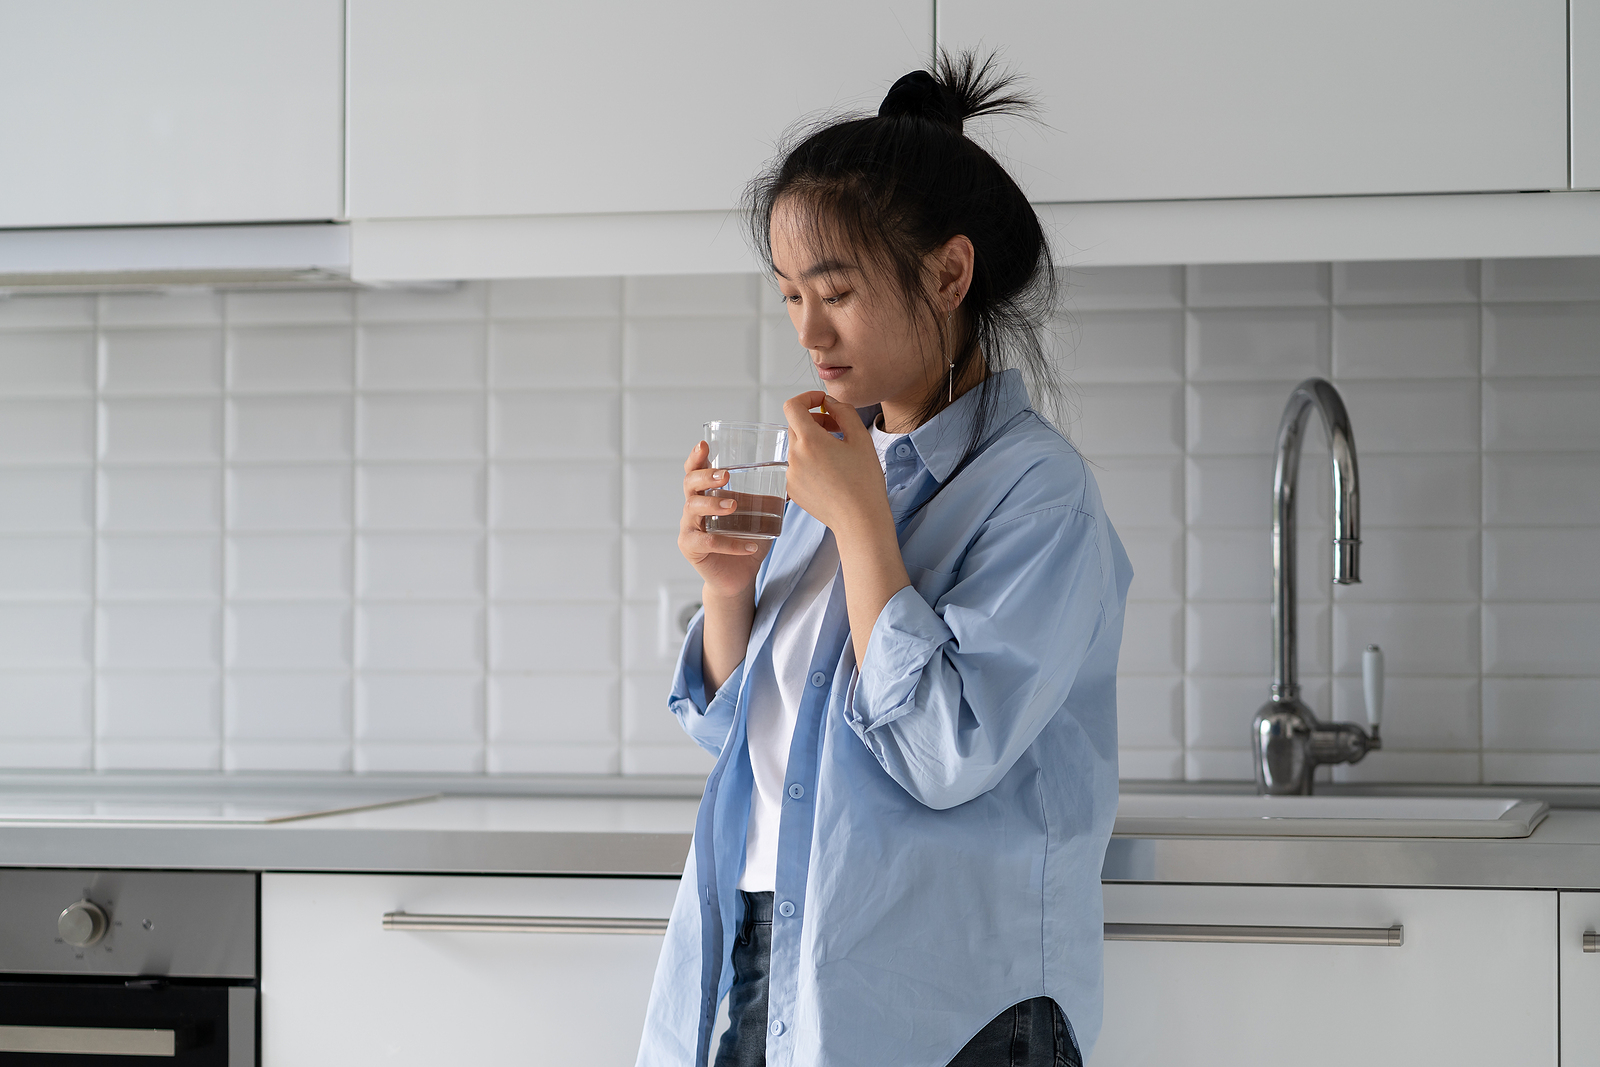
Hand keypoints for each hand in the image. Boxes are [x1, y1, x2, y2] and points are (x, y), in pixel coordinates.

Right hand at [677, 440, 770, 599]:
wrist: (738, 577)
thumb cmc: (745, 541)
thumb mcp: (758, 516)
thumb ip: (768, 499)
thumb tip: (794, 481)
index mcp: (706, 494)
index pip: (694, 470)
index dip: (696, 457)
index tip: (704, 445)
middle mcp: (693, 508)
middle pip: (689, 484)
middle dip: (705, 476)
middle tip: (724, 475)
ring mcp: (689, 528)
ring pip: (693, 509)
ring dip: (713, 504)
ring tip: (733, 504)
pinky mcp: (691, 548)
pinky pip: (708, 542)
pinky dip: (730, 543)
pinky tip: (750, 545)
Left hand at [781, 391, 892, 537]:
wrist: (860, 520)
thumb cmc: (864, 482)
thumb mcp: (860, 438)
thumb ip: (843, 411)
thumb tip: (830, 402)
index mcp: (810, 441)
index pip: (792, 406)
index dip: (807, 397)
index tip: (822, 401)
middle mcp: (794, 457)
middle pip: (796, 426)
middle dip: (815, 420)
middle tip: (837, 428)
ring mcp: (791, 475)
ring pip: (798, 446)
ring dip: (814, 442)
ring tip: (837, 453)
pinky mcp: (792, 490)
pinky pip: (798, 465)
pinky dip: (811, 461)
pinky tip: (831, 472)